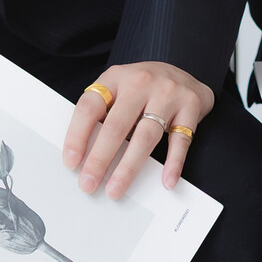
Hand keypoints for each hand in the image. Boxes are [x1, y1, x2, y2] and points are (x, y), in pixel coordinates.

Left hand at [62, 61, 214, 196]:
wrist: (184, 73)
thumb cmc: (143, 88)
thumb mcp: (119, 89)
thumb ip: (102, 113)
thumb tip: (82, 155)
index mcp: (116, 77)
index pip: (90, 107)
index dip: (77, 136)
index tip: (71, 162)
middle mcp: (141, 82)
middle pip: (116, 125)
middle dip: (100, 158)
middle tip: (89, 183)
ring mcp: (168, 93)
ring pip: (146, 136)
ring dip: (129, 167)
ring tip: (116, 189)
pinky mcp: (190, 106)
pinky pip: (180, 140)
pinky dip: (174, 163)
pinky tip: (166, 181)